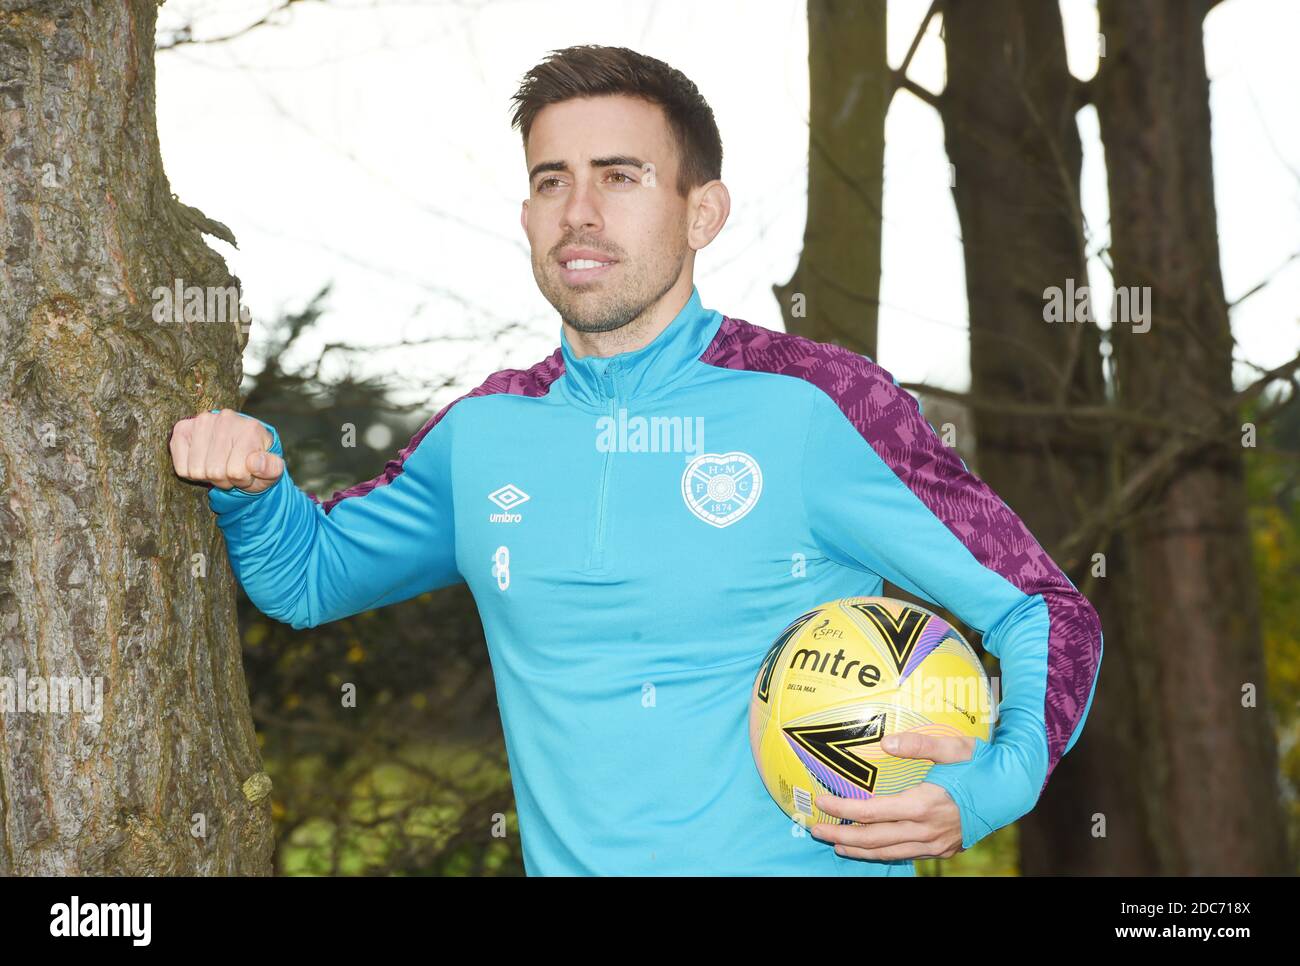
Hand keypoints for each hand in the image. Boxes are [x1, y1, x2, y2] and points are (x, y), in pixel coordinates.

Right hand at [170, 409, 282, 493]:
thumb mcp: (272, 470)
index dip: (242, 480)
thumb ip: (271, 468)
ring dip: (208, 477)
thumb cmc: (256, 462)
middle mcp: (225, 419)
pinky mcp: (182, 429)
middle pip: (215, 472)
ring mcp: (202, 421)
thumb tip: (254, 463)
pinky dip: (191, 473)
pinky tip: (203, 462)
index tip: (248, 472)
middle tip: (232, 470)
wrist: (239, 449)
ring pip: (196, 471)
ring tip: (219, 466)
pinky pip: (181, 467)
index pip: (237, 472)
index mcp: (251, 428)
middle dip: (225, 479)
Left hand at [809, 731, 975, 860]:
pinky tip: (870, 847)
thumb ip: (918, 744)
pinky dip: (884, 852)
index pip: (873, 812)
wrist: (1016, 790)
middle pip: (875, 840)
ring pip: (889, 853)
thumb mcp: (953, 746)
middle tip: (816, 830)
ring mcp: (937, 843)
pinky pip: (907, 854)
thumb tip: (885, 743)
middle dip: (842, 836)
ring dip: (860, 850)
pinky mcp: (945, 849)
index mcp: (926, 804)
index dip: (844, 810)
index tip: (821, 802)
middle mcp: (928, 830)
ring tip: (836, 843)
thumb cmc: (983, 763)